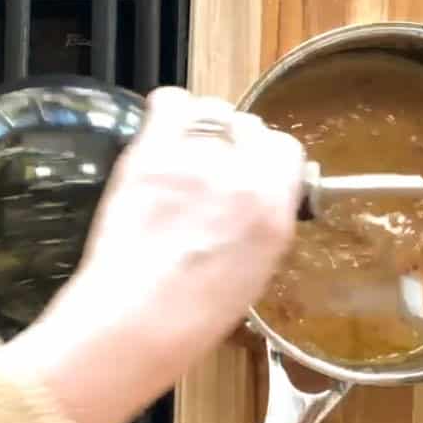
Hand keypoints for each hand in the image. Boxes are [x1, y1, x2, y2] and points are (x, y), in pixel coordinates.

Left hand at [0, 87, 305, 422]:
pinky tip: (156, 136)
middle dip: (232, 143)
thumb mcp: (250, 275)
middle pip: (250, 126)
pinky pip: (168, 102)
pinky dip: (164, 112)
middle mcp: (243, 177)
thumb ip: (257, 227)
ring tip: (180, 154)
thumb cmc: (189, 317)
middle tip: (206, 170)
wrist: (136, 320)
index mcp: (274, 213)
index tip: (247, 171)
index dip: (264, 158)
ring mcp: (197, 160)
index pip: (285, 151)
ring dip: (200, 125)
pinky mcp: (152, 153)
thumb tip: (248, 206)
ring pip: (212, 110)